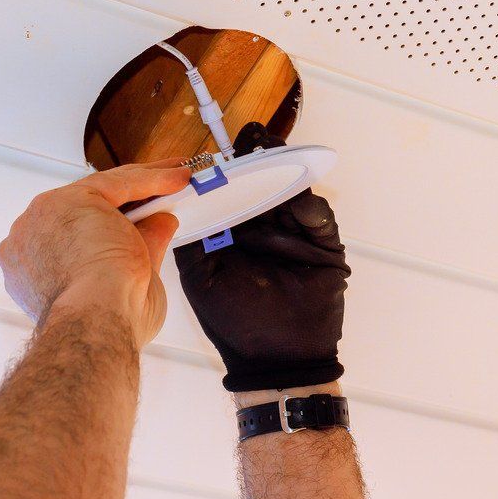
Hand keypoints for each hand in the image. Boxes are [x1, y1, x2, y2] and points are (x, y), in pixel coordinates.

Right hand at [0, 160, 189, 344]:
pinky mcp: (71, 200)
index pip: (75, 234)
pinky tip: (175, 177)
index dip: (112, 223)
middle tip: (162, 194)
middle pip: (85, 208)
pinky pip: (117, 183)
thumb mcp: (128, 281)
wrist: (96, 319)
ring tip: (175, 179)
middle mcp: (31, 239)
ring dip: (143, 183)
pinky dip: (150, 179)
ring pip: (102, 191)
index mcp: (33, 267)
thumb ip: (141, 246)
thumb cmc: (105, 320)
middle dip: (127, 199)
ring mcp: (44, 218)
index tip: (141, 218)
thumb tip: (161, 224)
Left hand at [175, 124, 349, 391]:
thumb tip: (174, 205)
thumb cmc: (236, 324)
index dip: (226, 172)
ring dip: (285, 173)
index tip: (216, 152)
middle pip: (264, 186)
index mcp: (236, 235)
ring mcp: (296, 238)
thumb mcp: (202, 278)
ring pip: (292, 195)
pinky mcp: (323, 249)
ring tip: (275, 154)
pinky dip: (310, 207)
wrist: (277, 361)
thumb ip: (191, 241)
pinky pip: (319, 221)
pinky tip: (298, 198)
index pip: (232, 193)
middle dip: (258, 161)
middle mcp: (266, 232)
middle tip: (252, 137)